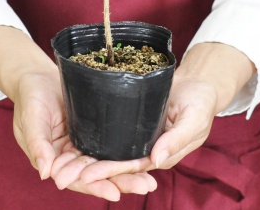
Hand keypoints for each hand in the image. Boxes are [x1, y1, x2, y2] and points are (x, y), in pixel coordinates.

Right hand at [10, 62, 157, 200]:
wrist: (37, 76)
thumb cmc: (30, 97)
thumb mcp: (31, 119)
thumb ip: (38, 145)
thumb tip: (46, 173)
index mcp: (54, 162)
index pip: (76, 179)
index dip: (95, 186)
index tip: (115, 193)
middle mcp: (71, 157)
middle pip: (98, 174)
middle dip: (121, 181)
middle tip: (146, 186)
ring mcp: (83, 144)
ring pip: (108, 161)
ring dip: (129, 171)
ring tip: (150, 179)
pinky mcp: (93, 130)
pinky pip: (111, 143)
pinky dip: (126, 151)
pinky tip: (145, 157)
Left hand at [74, 42, 255, 180]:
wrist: (198, 84)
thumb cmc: (201, 103)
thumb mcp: (194, 120)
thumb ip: (177, 139)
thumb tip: (156, 159)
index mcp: (161, 155)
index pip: (130, 167)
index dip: (108, 172)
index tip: (86, 175)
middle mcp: (145, 150)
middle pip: (113, 163)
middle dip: (88, 171)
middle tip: (60, 175)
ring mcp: (136, 137)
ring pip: (107, 151)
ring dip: (84, 159)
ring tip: (58, 165)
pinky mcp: (130, 122)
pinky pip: (109, 133)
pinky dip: (91, 139)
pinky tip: (71, 142)